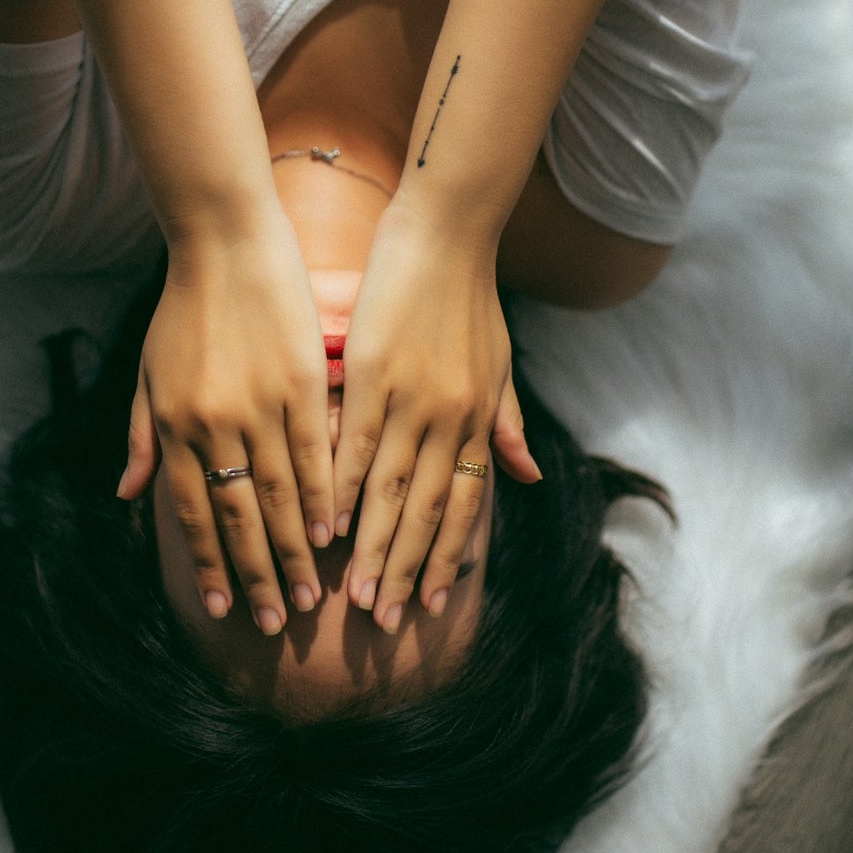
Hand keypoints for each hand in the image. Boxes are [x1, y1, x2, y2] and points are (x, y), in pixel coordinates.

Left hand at [116, 211, 333, 631]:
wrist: (223, 241)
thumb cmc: (182, 308)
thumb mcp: (148, 374)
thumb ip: (142, 438)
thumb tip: (130, 499)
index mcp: (174, 425)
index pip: (190, 511)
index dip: (206, 562)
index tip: (220, 608)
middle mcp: (213, 423)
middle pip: (237, 515)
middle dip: (256, 574)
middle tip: (276, 623)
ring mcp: (259, 403)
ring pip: (279, 493)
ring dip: (295, 548)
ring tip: (311, 592)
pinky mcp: (300, 381)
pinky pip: (314, 451)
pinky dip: (324, 494)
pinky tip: (335, 529)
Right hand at [332, 201, 541, 629]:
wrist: (449, 229)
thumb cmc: (471, 293)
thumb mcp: (500, 364)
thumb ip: (507, 424)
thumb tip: (528, 479)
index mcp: (478, 419)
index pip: (463, 507)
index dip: (446, 558)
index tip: (429, 605)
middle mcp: (450, 419)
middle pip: (426, 512)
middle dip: (405, 571)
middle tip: (385, 622)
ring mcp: (412, 399)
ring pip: (390, 491)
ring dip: (371, 547)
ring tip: (352, 595)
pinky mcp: (374, 374)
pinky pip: (355, 444)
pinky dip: (340, 487)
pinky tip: (324, 522)